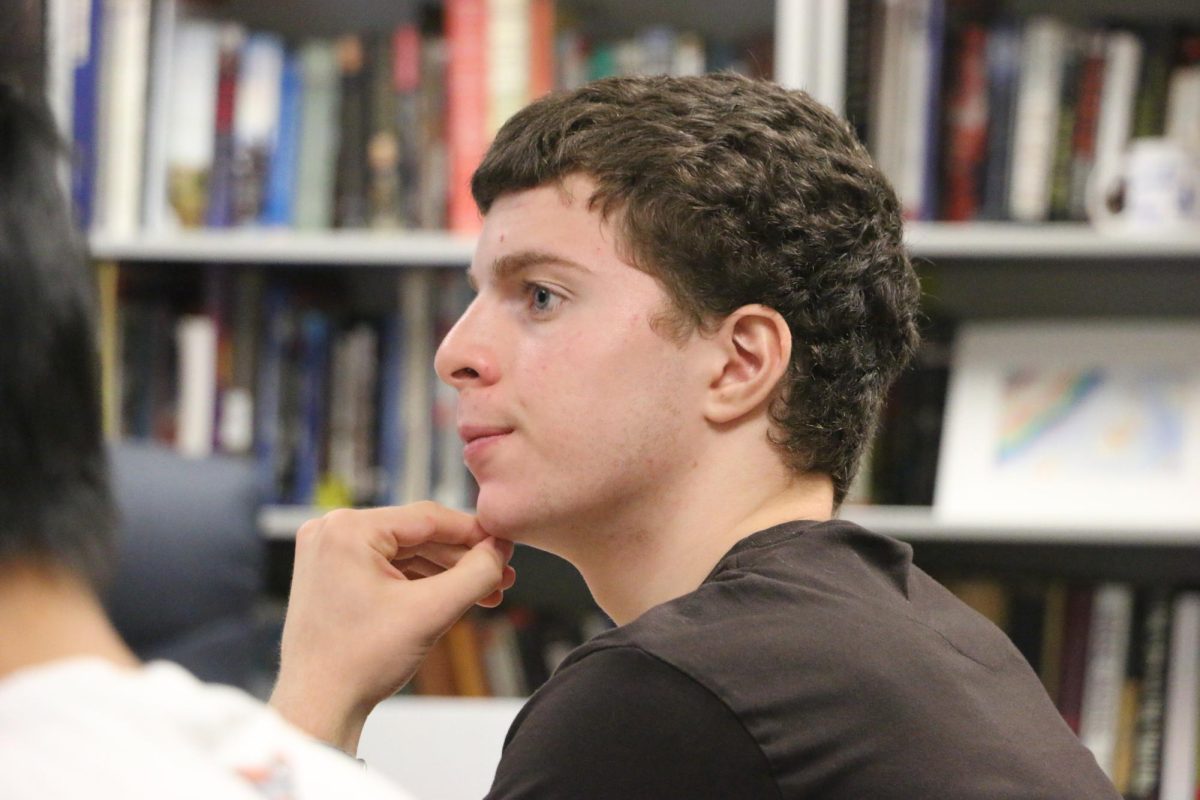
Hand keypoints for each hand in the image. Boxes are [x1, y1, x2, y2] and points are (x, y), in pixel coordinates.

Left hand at [269, 503, 515, 753]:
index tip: (505, 547)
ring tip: (483, 592)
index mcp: (348, 530)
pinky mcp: (331, 574)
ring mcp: (328, 553)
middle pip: (417, 535)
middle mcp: (331, 532)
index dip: (474, 533)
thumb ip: (476, 574)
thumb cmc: (358, 663)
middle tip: (499, 576)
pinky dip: (419, 581)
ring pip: (404, 551)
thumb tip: (499, 551)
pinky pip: (387, 565)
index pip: (427, 518)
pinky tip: (450, 596)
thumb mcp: (432, 611)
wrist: (319, 706)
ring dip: (444, 571)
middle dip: (462, 559)